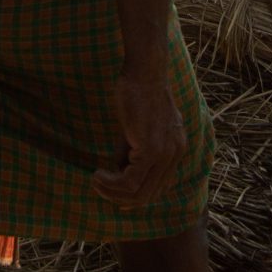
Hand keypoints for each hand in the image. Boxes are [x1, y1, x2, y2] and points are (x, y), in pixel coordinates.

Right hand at [93, 69, 189, 206]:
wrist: (145, 72)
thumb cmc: (138, 94)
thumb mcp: (137, 128)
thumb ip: (131, 151)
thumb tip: (117, 171)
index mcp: (175, 149)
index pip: (159, 188)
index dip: (135, 196)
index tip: (113, 193)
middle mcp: (174, 155)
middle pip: (148, 196)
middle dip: (120, 198)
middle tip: (100, 187)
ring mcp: (165, 155)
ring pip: (138, 193)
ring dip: (111, 192)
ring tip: (96, 180)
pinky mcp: (152, 151)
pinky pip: (130, 182)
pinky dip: (110, 183)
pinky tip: (97, 173)